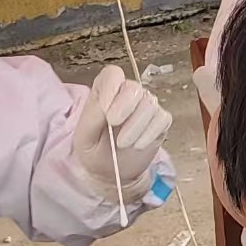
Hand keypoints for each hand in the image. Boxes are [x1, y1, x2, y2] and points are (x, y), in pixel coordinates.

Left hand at [73, 66, 172, 197]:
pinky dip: (150, 134)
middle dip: (124, 107)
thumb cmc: (94, 150)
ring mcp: (146, 105)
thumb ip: (92, 117)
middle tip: (114, 125)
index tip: (106, 112)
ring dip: (136, 126)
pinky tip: (138, 145)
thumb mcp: (84, 137)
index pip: (113, 74)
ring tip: (123, 143)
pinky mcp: (160, 120)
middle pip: (134, 87)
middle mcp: (127, 93)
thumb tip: (107, 105)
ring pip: (149, 104)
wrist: (112, 172)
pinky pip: (162, 119)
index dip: (111, 88)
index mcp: (105, 90)